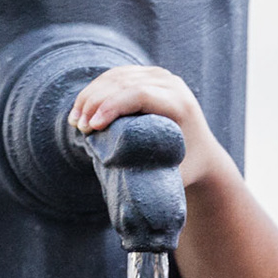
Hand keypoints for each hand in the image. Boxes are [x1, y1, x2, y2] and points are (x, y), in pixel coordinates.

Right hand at [70, 65, 233, 189]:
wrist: (203, 152)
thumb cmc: (187, 170)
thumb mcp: (175, 178)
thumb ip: (155, 183)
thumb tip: (126, 202)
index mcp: (181, 104)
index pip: (140, 95)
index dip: (112, 106)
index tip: (92, 127)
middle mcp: (172, 84)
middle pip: (124, 82)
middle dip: (95, 103)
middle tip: (78, 127)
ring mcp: (160, 76)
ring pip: (116, 77)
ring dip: (90, 96)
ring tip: (74, 121)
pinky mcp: (147, 75)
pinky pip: (115, 76)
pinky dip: (95, 90)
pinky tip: (81, 108)